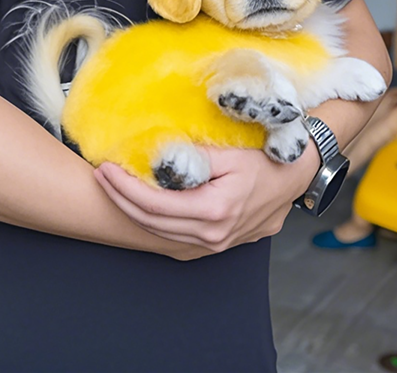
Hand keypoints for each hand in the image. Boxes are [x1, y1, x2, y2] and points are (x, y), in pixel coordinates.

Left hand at [93, 142, 320, 255]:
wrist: (295, 177)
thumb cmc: (265, 158)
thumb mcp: (229, 151)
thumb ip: (193, 156)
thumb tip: (156, 154)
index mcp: (215, 210)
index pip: (155, 204)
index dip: (125, 188)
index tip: (106, 169)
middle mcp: (214, 234)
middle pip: (152, 222)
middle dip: (121, 199)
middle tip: (101, 177)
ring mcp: (216, 244)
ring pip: (161, 234)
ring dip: (133, 212)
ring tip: (113, 188)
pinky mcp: (217, 244)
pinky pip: (176, 238)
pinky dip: (154, 223)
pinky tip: (138, 208)